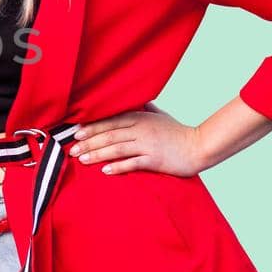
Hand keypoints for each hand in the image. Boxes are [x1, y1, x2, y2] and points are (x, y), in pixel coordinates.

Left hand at [67, 106, 204, 176]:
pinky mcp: (154, 159)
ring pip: (117, 148)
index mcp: (140, 117)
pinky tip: (105, 171)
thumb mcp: (159, 116)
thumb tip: (135, 100)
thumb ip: (144, 108)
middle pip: (109, 134)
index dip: (91, 127)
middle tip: (72, 149)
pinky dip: (118, 166)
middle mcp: (141, 129)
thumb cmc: (177, 132)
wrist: (198, 146)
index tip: (75, 133)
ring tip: (82, 160)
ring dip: (97, 154)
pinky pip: (132, 163)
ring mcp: (148, 144)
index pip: (110, 121)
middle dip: (88, 142)